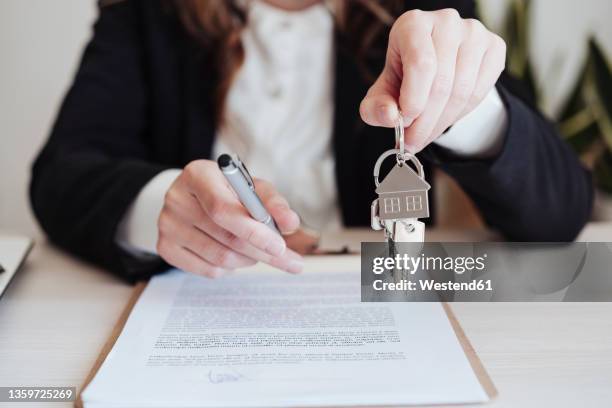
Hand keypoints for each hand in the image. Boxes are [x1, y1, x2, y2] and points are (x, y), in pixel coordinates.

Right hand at [157, 160, 302, 276]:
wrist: (194, 197)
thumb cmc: (229, 191)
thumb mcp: (252, 188)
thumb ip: (273, 203)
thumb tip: (290, 223)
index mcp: (198, 175)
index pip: (223, 210)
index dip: (254, 231)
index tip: (280, 246)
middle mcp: (176, 198)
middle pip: (226, 238)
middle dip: (263, 252)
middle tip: (289, 261)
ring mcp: (167, 225)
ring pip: (220, 258)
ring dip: (248, 260)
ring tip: (257, 251)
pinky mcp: (165, 248)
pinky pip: (208, 271)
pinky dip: (230, 268)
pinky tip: (234, 255)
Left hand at [360, 9, 505, 151]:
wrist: (431, 70)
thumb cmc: (403, 79)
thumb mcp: (381, 94)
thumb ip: (376, 108)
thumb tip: (390, 117)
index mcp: (413, 25)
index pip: (421, 64)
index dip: (414, 101)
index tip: (404, 124)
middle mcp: (446, 22)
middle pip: (442, 83)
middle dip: (425, 122)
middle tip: (413, 143)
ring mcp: (474, 33)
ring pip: (462, 91)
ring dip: (442, 122)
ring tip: (426, 134)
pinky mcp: (494, 47)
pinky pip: (480, 92)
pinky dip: (460, 114)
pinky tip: (445, 118)